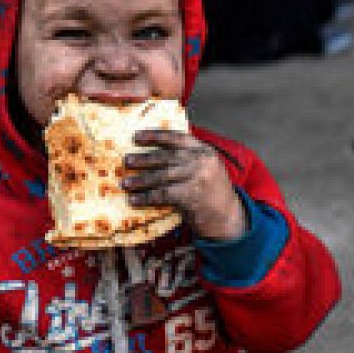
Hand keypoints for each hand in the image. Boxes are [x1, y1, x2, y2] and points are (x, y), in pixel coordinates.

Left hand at [124, 130, 245, 241]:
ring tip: (125, 183)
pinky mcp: (191, 196)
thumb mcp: (205, 168)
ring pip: (162, 176)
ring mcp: (198, 178)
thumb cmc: (210, 191)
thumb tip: (151, 153)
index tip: (136, 136)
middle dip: (144, 159)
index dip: (154, 135)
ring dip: (140, 180)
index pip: (176, 137)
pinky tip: (134, 200)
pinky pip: (162, 195)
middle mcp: (202, 161)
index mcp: (204, 150)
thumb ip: (187, 158)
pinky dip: (146, 197)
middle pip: (166, 156)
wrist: (227, 217)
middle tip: (126, 161)